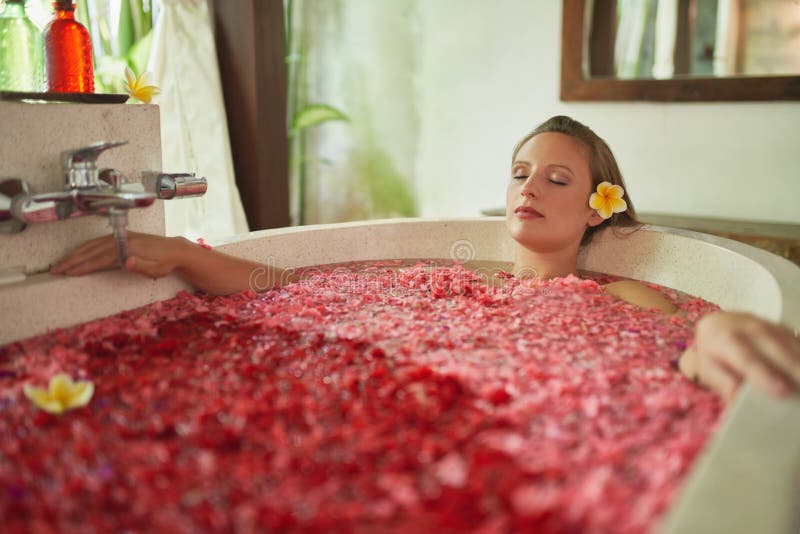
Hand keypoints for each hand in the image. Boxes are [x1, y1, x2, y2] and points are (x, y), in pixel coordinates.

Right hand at [51, 231, 188, 279]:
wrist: (176, 250)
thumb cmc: (166, 263)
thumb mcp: (156, 269)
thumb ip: (140, 266)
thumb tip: (126, 262)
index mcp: (128, 248)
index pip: (100, 258)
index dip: (83, 266)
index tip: (68, 272)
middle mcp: (122, 240)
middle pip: (91, 250)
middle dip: (72, 260)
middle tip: (56, 269)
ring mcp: (121, 237)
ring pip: (92, 244)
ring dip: (76, 253)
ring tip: (62, 263)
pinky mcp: (122, 237)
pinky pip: (98, 241)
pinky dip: (85, 247)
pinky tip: (79, 252)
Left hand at [680, 311, 799, 401]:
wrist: (719, 324)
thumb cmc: (714, 352)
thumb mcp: (709, 369)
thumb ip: (723, 384)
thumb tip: (737, 400)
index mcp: (726, 339)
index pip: (747, 358)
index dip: (765, 375)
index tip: (782, 391)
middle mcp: (749, 329)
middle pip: (776, 349)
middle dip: (795, 370)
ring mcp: (769, 326)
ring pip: (791, 345)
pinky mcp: (783, 329)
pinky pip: (798, 341)